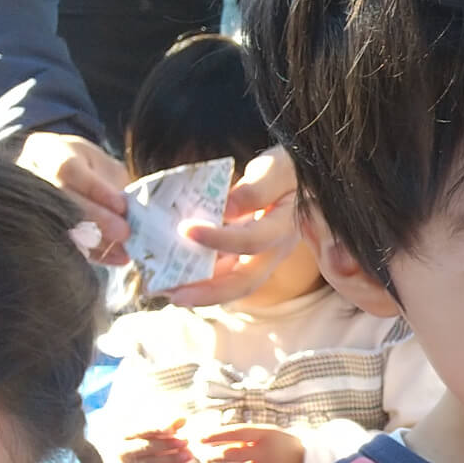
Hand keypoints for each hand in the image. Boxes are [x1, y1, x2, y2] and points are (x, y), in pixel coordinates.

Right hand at [17, 132, 129, 264]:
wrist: (59, 176)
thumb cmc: (87, 169)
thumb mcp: (103, 165)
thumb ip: (114, 184)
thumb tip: (129, 212)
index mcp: (49, 153)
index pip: (67, 169)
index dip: (95, 189)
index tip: (121, 206)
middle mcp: (32, 177)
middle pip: (60, 199)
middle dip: (96, 218)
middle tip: (124, 232)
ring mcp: (30, 205)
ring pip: (59, 226)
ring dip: (96, 241)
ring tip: (124, 249)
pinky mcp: (40, 232)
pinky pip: (66, 246)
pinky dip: (94, 255)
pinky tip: (117, 258)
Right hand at [121, 421, 190, 462]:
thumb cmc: (148, 443)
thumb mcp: (156, 433)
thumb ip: (169, 426)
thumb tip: (182, 419)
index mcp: (126, 437)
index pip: (141, 431)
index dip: (157, 430)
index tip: (173, 429)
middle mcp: (125, 454)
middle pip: (145, 448)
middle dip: (166, 445)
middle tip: (185, 441)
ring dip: (172, 460)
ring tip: (189, 454)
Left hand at [167, 148, 300, 307]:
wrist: (299, 179)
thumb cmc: (289, 168)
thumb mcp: (277, 169)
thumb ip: (256, 189)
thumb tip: (225, 210)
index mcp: (284, 228)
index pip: (252, 241)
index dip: (220, 239)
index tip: (185, 230)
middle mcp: (273, 251)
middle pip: (245, 282)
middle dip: (209, 292)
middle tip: (172, 294)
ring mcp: (259, 257)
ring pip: (231, 283)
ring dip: (198, 290)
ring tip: (164, 288)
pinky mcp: (245, 256)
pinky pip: (222, 272)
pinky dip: (198, 275)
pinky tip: (172, 272)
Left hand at [201, 425, 305, 462]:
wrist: (309, 462)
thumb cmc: (281, 445)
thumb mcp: (268, 433)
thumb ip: (245, 435)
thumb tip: (212, 439)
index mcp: (268, 435)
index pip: (236, 433)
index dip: (215, 436)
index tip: (200, 439)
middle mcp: (269, 453)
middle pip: (230, 455)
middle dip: (212, 457)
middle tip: (206, 458)